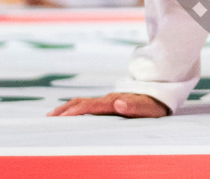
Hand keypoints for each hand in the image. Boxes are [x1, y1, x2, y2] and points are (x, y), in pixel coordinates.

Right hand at [47, 92, 169, 117]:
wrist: (161, 93)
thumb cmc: (154, 105)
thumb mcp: (148, 109)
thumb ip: (133, 107)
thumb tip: (117, 103)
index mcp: (114, 102)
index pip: (90, 106)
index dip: (75, 111)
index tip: (61, 117)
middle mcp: (108, 99)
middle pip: (82, 102)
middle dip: (64, 110)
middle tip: (48, 118)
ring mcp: (108, 100)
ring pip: (83, 102)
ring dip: (67, 108)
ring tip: (53, 115)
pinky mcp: (109, 102)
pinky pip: (89, 104)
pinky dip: (76, 107)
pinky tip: (71, 113)